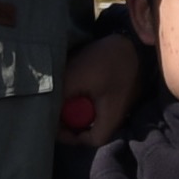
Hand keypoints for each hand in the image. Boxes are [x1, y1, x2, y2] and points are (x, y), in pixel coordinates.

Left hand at [57, 23, 140, 148]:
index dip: (72, 137)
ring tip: (65, 93)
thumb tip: (45, 107)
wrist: (133, 38)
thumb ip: (61, 96)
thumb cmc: (107, 60)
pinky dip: (86, 95)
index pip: (92, 140)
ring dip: (79, 105)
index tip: (57, 124)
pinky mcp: (119, 89)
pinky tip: (77, 82)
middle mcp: (119, 113)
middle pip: (92, 127)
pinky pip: (100, 100)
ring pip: (95, 112)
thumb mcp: (76, 77)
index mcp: (111, 116)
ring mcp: (121, 101)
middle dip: (72, 119)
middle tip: (57, 106)